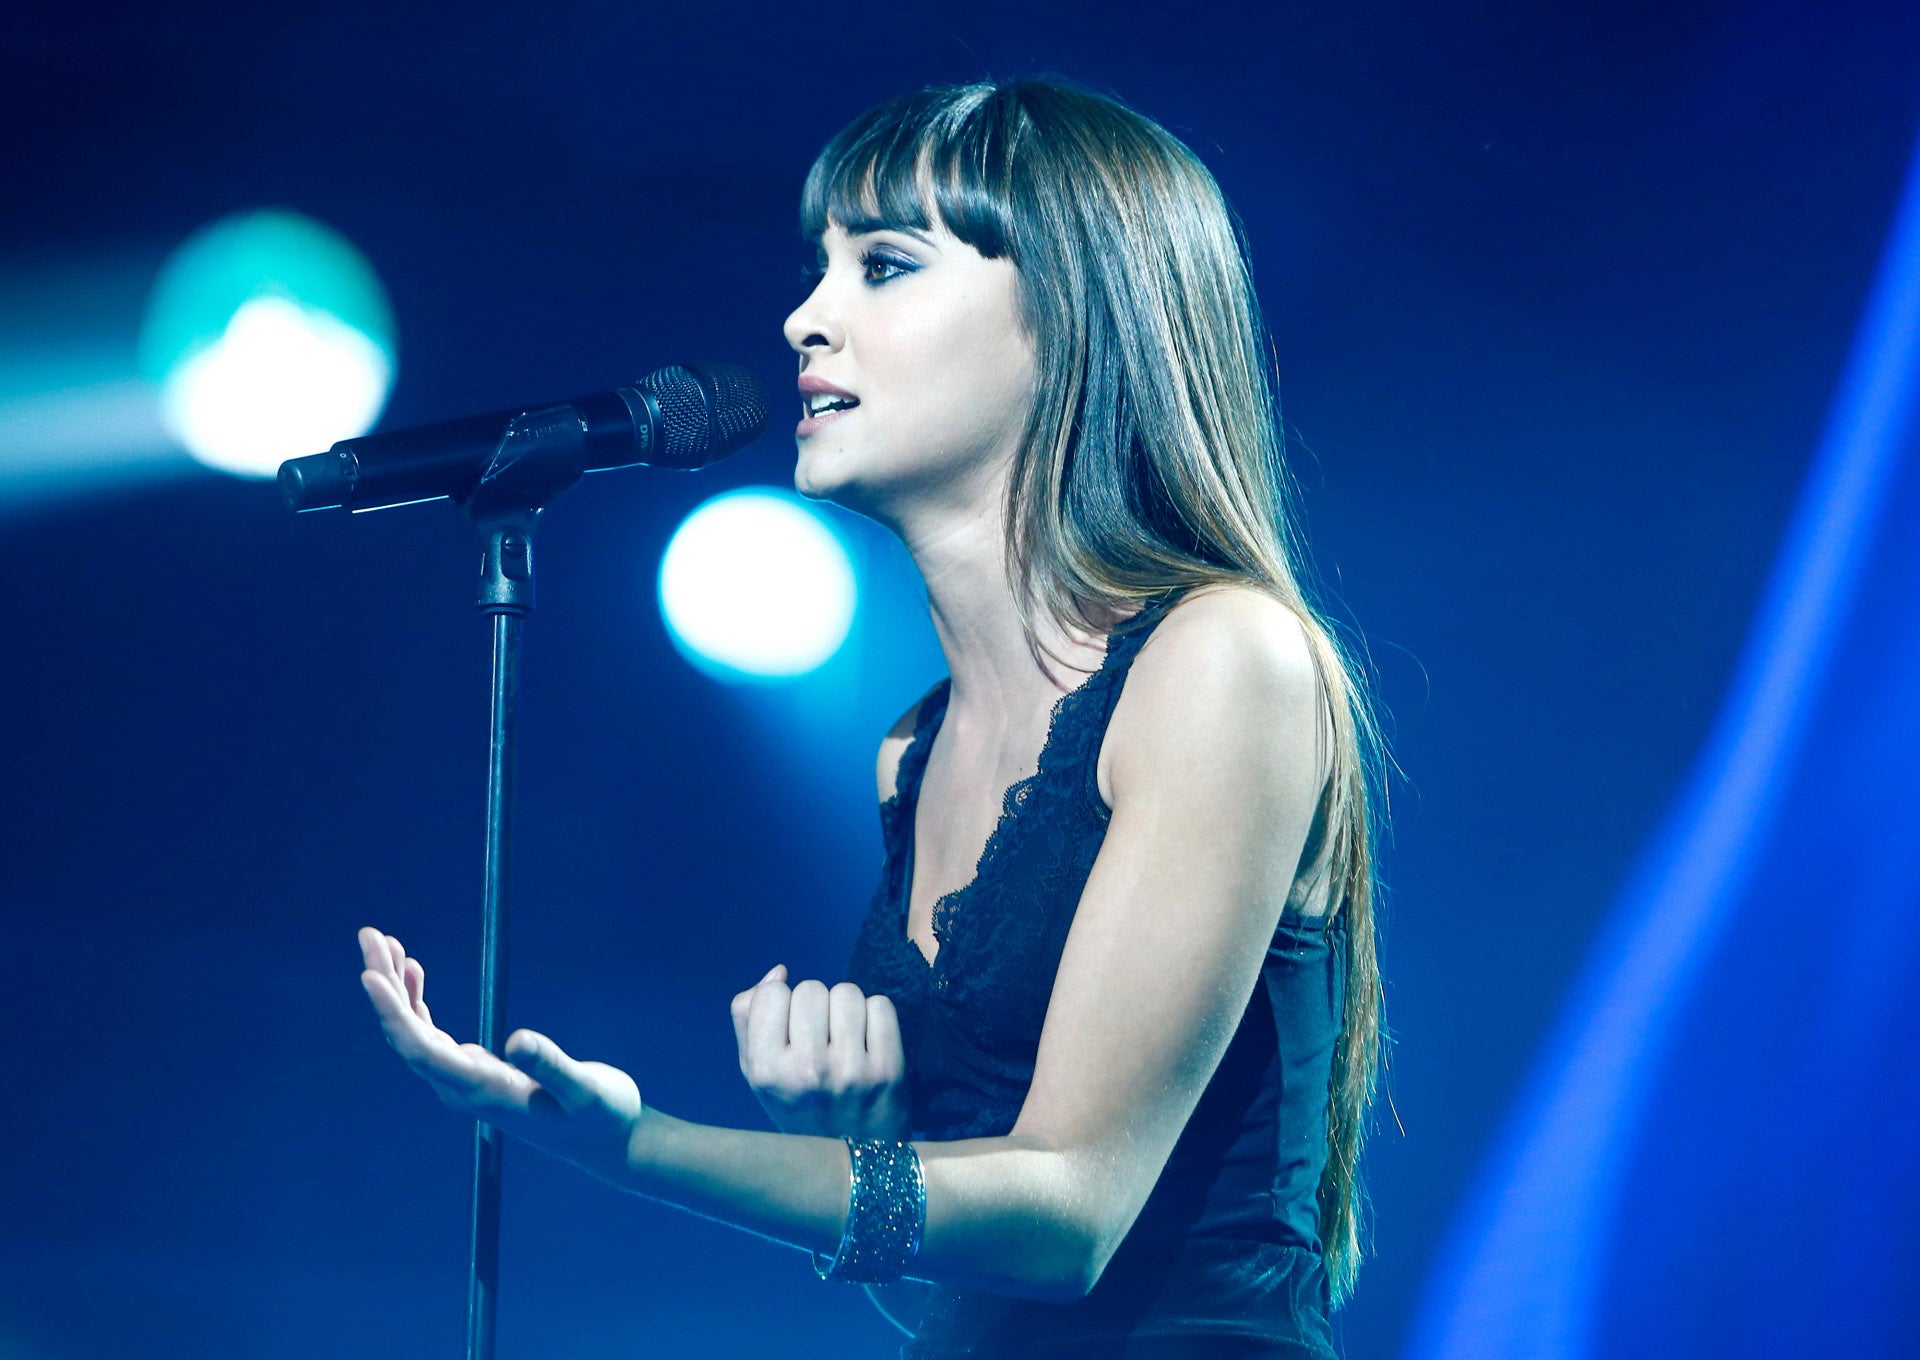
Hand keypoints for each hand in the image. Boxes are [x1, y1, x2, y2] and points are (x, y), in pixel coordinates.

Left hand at [358, 926, 641, 1184]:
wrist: (604, 1140)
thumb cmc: (599, 1115)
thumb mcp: (585, 1090)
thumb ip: (552, 1067)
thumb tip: (519, 1040)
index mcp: (483, 1090)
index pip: (421, 1050)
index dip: (393, 1014)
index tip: (370, 975)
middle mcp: (463, 1087)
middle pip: (407, 1037)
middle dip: (385, 988)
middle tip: (370, 935)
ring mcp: (465, 1080)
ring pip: (414, 1034)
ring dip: (396, 990)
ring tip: (384, 942)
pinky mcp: (474, 1071)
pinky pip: (430, 1035)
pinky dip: (416, 1002)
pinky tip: (413, 972)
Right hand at [730, 965, 909, 1139]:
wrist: (855, 1163)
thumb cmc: (800, 1111)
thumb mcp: (758, 1075)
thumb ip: (750, 1019)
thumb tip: (778, 972)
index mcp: (765, 1072)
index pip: (771, 993)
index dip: (782, 1003)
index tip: (791, 1029)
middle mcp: (805, 1070)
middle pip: (810, 988)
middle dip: (816, 1005)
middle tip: (821, 1037)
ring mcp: (849, 1069)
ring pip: (847, 991)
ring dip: (847, 1008)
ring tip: (846, 1038)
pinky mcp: (888, 1069)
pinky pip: (881, 1005)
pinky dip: (876, 1017)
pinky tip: (869, 1043)